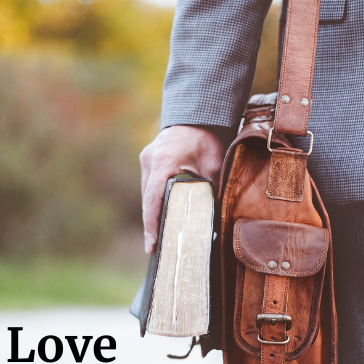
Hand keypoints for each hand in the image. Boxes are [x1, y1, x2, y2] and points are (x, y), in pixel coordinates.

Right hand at [139, 125, 229, 253]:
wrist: (197, 115)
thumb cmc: (206, 137)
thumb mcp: (213, 163)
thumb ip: (212, 188)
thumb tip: (216, 217)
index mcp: (162, 161)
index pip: (153, 199)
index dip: (151, 224)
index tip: (151, 244)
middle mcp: (149, 160)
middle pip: (147, 200)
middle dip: (151, 224)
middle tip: (156, 248)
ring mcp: (146, 160)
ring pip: (147, 194)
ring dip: (152, 214)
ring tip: (157, 239)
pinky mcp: (148, 161)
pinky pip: (149, 187)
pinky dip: (155, 202)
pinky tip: (161, 218)